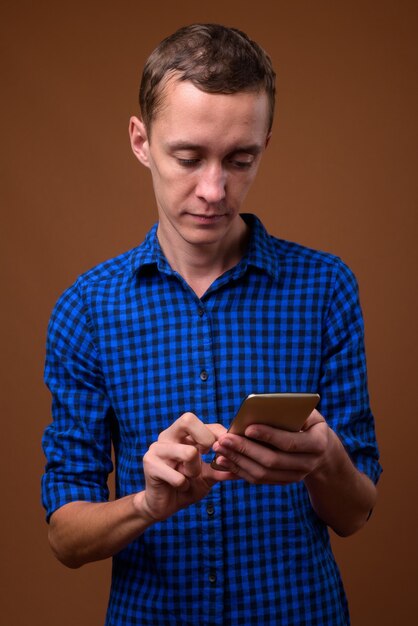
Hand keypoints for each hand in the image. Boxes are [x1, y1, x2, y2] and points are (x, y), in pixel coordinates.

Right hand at [135, 413, 234, 521]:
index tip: (228, 451)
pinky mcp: (149, 463)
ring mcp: (156, 447)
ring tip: (189, 477)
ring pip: (189, 452)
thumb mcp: (208, 476)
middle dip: (206, 439)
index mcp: (182, 434)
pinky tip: (178, 487)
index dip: (221, 437)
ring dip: (194, 471)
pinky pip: (178, 476)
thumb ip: (222, 468)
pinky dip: (183, 486)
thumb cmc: (186, 486)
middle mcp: (168, 435)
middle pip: (188, 419)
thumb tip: (242, 468)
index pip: (206, 425)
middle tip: (207, 456)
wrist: (163, 506)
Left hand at [212, 410, 330, 484]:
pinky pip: (259, 480)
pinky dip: (239, 471)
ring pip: (263, 474)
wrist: (322, 451)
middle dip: (245, 450)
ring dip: (238, 462)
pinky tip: (223, 462)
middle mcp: (307, 464)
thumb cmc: (310, 424)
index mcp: (317, 444)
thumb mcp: (310, 414)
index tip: (247, 428)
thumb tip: (265, 408)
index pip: (290, 442)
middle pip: (272, 461)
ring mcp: (295, 476)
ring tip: (220, 450)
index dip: (269, 436)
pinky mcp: (283, 482)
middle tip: (224, 439)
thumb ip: (293, 411)